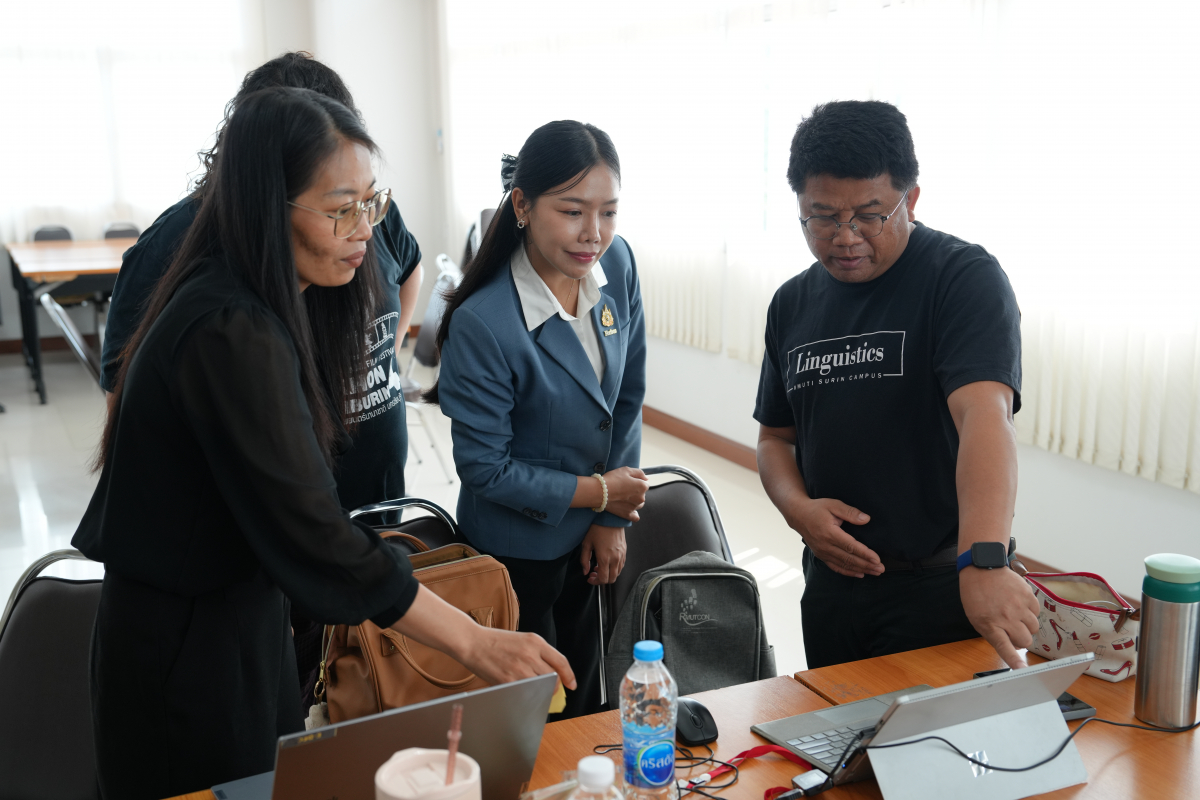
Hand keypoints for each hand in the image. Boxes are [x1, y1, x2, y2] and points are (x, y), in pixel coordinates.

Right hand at [459, 627, 576, 690]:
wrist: (472, 642)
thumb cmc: (495, 642)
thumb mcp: (521, 640)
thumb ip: (537, 654)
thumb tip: (550, 674)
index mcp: (535, 641)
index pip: (561, 662)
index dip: (569, 676)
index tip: (571, 684)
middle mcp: (530, 654)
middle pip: (552, 678)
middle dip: (552, 686)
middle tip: (547, 689)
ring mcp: (520, 668)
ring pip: (540, 687)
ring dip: (539, 692)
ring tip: (531, 689)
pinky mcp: (508, 680)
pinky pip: (524, 693)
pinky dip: (525, 695)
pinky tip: (519, 692)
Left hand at [580, 524, 626, 584]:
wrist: (610, 518)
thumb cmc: (597, 529)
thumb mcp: (586, 544)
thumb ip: (584, 560)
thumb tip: (585, 572)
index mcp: (604, 558)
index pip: (603, 579)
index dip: (595, 582)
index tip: (589, 578)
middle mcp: (615, 559)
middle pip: (612, 579)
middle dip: (602, 580)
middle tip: (594, 574)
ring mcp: (621, 556)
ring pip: (617, 573)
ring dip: (608, 574)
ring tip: (599, 568)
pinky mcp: (624, 552)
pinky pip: (621, 566)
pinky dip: (614, 569)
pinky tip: (607, 563)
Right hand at [602, 467, 647, 520]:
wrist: (600, 491)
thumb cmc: (613, 479)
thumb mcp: (626, 470)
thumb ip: (639, 473)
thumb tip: (646, 478)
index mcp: (642, 487)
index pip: (645, 484)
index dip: (637, 481)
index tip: (629, 481)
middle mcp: (641, 498)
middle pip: (642, 494)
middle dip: (636, 491)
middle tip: (624, 488)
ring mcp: (634, 507)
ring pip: (639, 504)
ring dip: (634, 501)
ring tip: (623, 497)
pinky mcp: (627, 514)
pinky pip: (635, 517)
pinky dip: (633, 513)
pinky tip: (628, 509)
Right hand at [789, 498, 882, 577]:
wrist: (798, 515)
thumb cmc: (817, 508)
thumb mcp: (834, 505)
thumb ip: (850, 512)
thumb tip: (866, 519)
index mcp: (829, 533)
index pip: (850, 546)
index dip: (864, 554)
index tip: (877, 559)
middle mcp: (825, 545)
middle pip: (849, 558)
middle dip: (866, 565)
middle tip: (881, 569)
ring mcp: (822, 552)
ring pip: (844, 565)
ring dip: (860, 569)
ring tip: (875, 572)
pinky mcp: (820, 555)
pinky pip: (835, 567)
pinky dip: (848, 572)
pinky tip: (859, 574)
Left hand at [960, 565, 1039, 669]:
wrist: (982, 568)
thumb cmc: (976, 595)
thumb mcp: (977, 618)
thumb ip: (993, 634)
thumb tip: (1011, 647)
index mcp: (990, 624)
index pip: (1005, 647)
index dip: (1014, 660)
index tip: (1023, 670)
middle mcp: (1006, 617)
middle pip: (1026, 641)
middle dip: (1021, 640)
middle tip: (1012, 631)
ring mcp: (1019, 606)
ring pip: (1034, 628)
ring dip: (1026, 626)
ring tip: (1015, 615)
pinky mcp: (1028, 595)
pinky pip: (1037, 612)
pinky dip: (1030, 612)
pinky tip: (1019, 604)